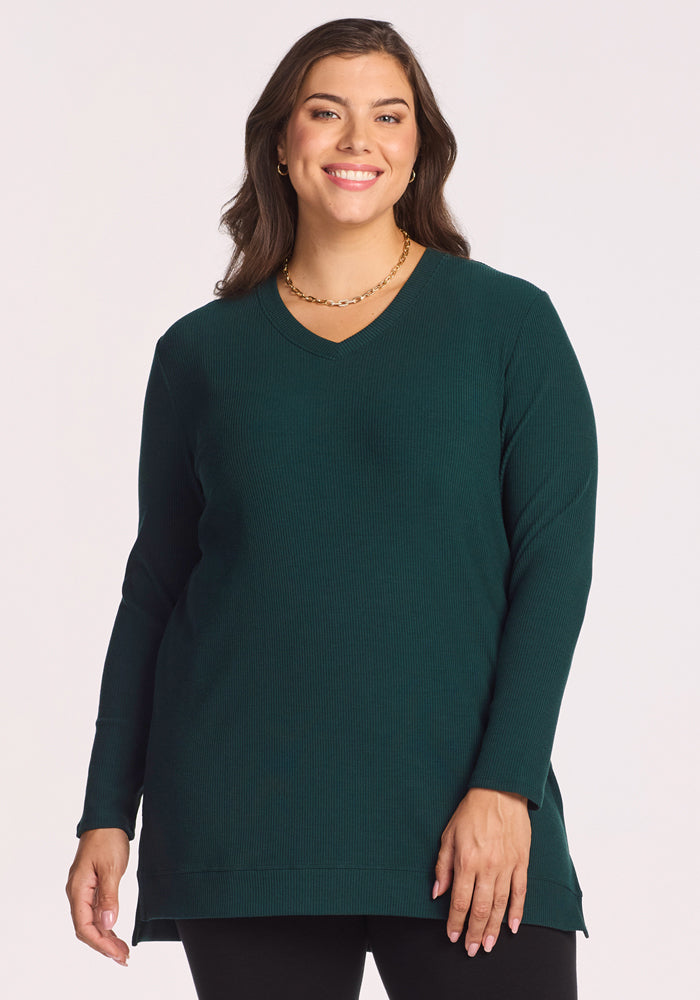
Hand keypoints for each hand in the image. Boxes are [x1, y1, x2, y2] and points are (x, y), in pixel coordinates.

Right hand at [66, 828, 130, 965]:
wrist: (107, 819)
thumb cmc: (107, 838)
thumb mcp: (111, 867)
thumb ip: (108, 896)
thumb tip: (107, 924)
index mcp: (78, 889)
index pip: (84, 926)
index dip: (100, 943)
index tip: (116, 953)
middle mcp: (77, 893)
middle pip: (87, 928)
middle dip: (104, 945)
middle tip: (123, 958)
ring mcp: (84, 891)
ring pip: (92, 922)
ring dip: (106, 938)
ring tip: (122, 952)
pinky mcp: (92, 887)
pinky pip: (96, 912)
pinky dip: (106, 925)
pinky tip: (115, 934)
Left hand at [433, 787, 530, 955]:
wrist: (500, 792)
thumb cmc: (471, 812)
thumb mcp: (448, 834)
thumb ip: (443, 865)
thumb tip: (437, 893)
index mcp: (467, 860)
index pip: (459, 900)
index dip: (455, 921)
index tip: (452, 936)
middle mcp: (487, 867)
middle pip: (481, 908)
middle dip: (474, 932)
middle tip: (471, 950)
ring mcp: (507, 866)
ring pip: (501, 905)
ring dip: (494, 928)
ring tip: (488, 945)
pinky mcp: (522, 862)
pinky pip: (520, 892)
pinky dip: (517, 911)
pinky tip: (513, 927)